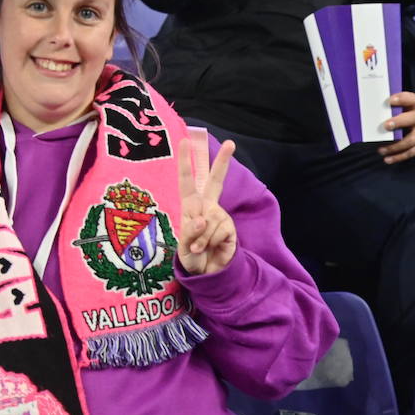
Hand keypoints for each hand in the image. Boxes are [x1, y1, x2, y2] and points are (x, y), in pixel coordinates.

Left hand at [177, 137, 236, 275]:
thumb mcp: (183, 245)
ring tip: (200, 248)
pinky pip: (220, 230)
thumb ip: (190, 231)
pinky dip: (211, 242)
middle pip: (216, 181)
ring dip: (202, 238)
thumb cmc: (191, 256)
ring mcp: (220, 216)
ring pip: (211, 219)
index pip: (187, 181)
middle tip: (231, 143)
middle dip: (223, 161)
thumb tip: (204, 220)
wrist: (207, 273)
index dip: (186, 162)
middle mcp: (207, 207)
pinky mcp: (230, 228)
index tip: (186, 141)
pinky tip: (210, 249)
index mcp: (191, 206)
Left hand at [378, 91, 414, 164]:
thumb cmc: (407, 117)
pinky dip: (398, 157)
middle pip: (414, 118)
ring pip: (411, 140)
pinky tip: (387, 159)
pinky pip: (411, 152)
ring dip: (395, 146)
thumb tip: (366, 112)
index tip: (390, 101)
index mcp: (413, 106)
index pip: (411, 98)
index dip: (402, 99)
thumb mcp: (403, 110)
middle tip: (386, 126)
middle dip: (399, 122)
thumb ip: (390, 110)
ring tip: (381, 150)